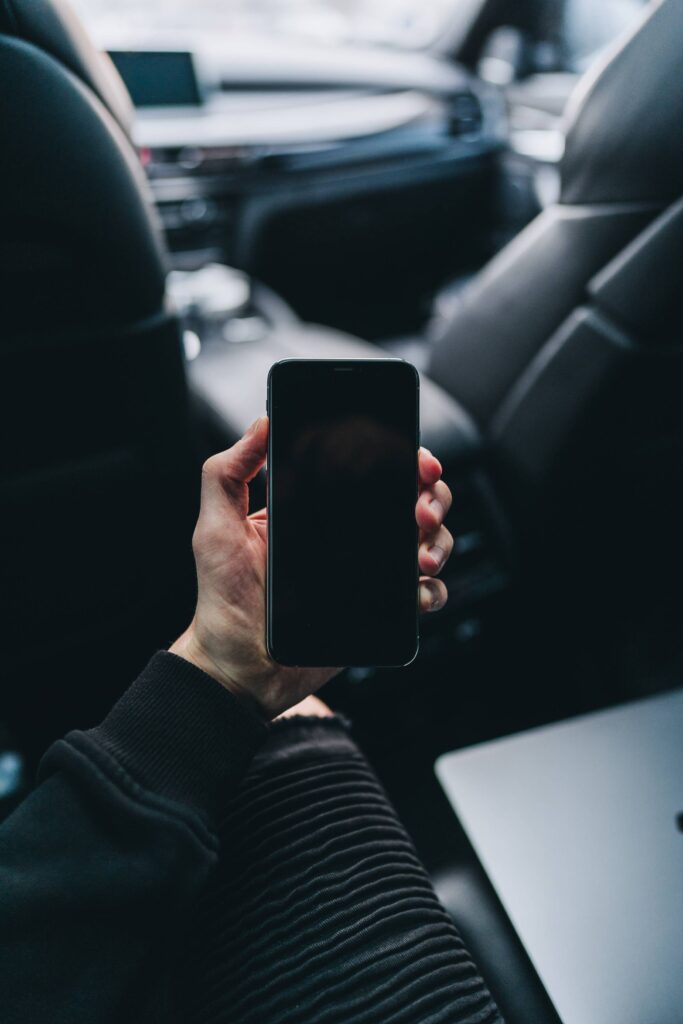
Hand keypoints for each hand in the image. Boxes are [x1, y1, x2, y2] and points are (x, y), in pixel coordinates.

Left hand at [170, 417, 451, 718]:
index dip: (403, 458)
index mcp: (317, 507)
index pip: (371, 468)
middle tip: (420, 512)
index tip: (417, 460)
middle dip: (433, 497)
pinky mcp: (380, 610)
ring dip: (439, 541)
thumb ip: (227, 473)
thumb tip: (261, 423)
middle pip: (412, 499)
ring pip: (428, 541)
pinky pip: (424, 594)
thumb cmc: (222, 599)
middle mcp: (349, 534)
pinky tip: (419, 591)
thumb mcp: (216, 527)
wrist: (238, 668)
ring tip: (421, 557)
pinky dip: (433, 589)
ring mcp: (369, 571)